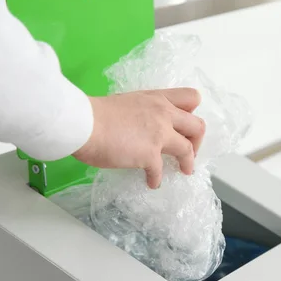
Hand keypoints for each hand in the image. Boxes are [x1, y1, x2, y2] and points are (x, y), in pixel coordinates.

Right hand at [72, 88, 205, 188]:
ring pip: (188, 149)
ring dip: (188, 162)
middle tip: (189, 150)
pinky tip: (151, 183)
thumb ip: (139, 113)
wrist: (83, 123)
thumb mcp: (125, 103)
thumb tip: (137, 127)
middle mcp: (163, 114)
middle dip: (197, 141)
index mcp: (156, 99)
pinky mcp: (150, 154)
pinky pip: (160, 171)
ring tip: (184, 170)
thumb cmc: (94, 113)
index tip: (185, 126)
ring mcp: (159, 134)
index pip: (190, 97)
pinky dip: (156, 179)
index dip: (192, 113)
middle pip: (197, 125)